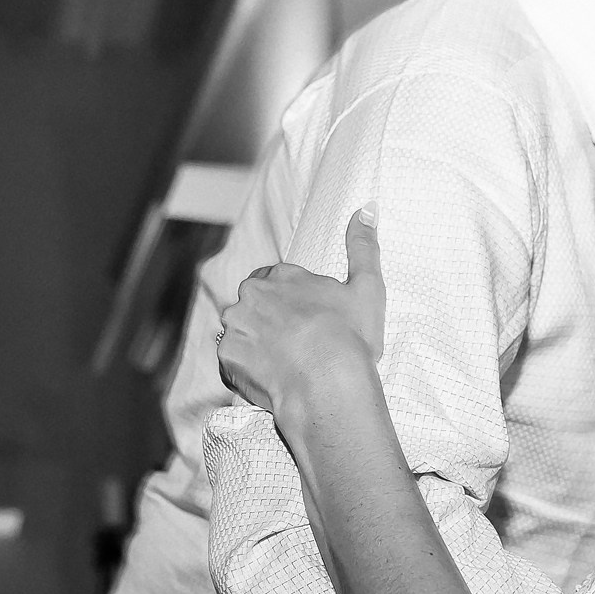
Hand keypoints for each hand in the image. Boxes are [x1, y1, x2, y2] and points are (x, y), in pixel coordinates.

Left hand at [218, 209, 385, 417]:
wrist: (328, 384)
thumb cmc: (350, 338)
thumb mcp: (367, 288)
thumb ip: (364, 246)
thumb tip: (368, 208)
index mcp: (282, 275)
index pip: (277, 283)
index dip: (294, 305)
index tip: (310, 324)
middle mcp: (252, 295)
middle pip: (256, 306)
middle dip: (270, 322)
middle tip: (298, 346)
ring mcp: (235, 326)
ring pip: (242, 333)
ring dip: (257, 345)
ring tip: (286, 365)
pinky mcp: (226, 357)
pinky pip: (233, 362)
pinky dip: (248, 369)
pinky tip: (273, 378)